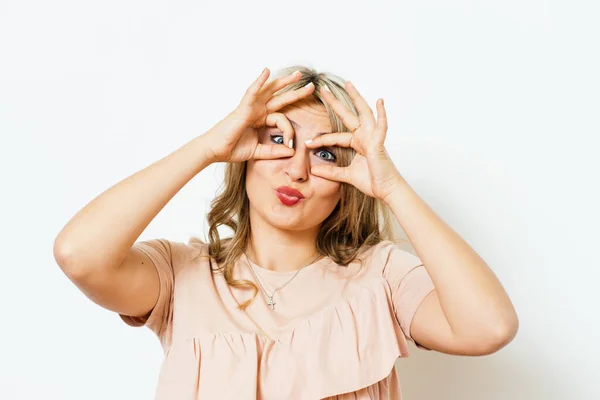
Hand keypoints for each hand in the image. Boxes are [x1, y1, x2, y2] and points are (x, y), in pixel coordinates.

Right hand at [202, 68, 314, 162]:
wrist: (215, 151)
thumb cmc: (232, 149)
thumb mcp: (258, 152)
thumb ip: (274, 151)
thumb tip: (291, 151)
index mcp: (261, 120)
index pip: (282, 119)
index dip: (289, 131)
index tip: (291, 145)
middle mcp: (257, 111)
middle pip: (280, 98)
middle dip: (295, 92)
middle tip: (310, 87)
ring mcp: (250, 107)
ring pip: (269, 91)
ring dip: (283, 82)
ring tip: (297, 76)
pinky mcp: (243, 108)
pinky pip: (252, 92)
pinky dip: (259, 81)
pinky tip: (267, 71)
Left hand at [305, 81, 402, 201]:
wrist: (386, 190)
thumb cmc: (372, 182)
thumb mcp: (346, 176)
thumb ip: (331, 172)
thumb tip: (314, 171)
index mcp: (357, 143)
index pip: (335, 137)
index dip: (321, 140)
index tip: (306, 143)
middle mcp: (365, 137)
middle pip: (348, 116)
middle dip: (335, 102)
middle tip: (323, 89)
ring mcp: (373, 138)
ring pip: (364, 113)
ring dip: (356, 98)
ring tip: (349, 84)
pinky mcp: (379, 143)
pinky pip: (381, 127)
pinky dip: (381, 114)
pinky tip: (379, 101)